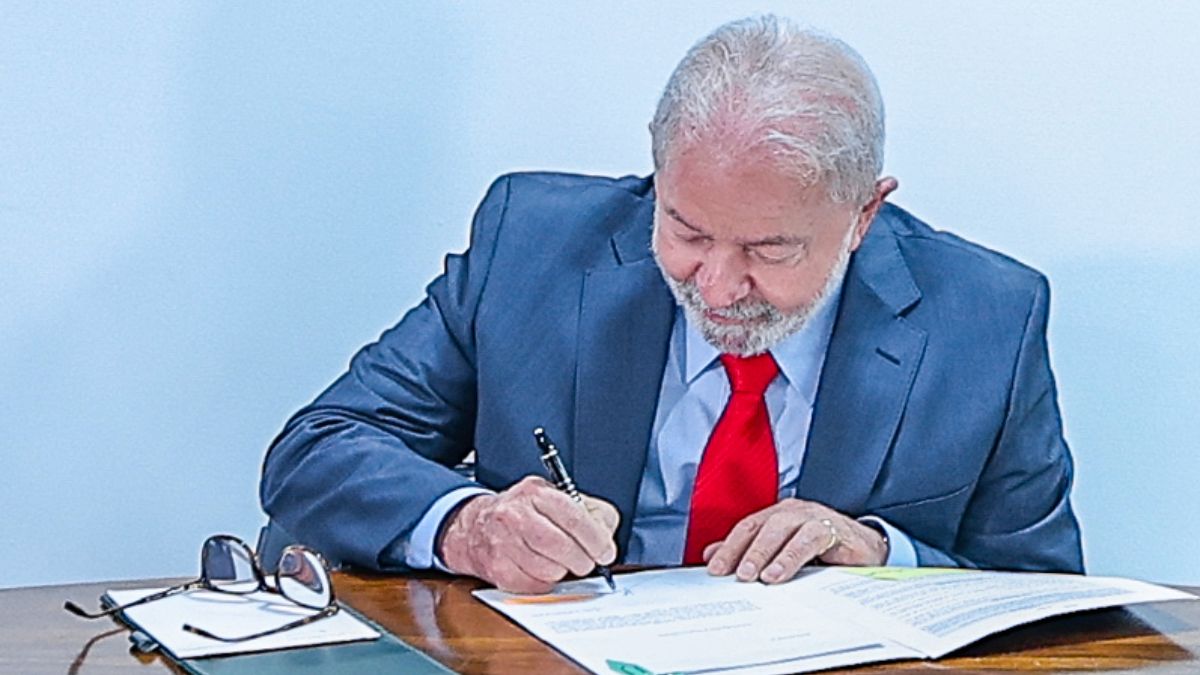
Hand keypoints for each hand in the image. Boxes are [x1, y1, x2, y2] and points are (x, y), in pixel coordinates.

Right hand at [437, 476, 619, 592]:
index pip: (574, 517)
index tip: (605, 552)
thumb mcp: (555, 498)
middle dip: (582, 560)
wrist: (475, 527)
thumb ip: (588, 512)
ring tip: (557, 562)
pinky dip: (544, 582)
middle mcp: (515, 514)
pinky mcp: (497, 568)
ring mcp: (503, 542)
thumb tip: (606, 535)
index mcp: (535, 492)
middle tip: (586, 563)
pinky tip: (540, 569)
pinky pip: (534, 585)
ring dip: (561, 571)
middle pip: (562, 547)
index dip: (596, 540)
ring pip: (549, 569)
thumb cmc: (523, 514)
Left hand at [703, 499, 887, 583]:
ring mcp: (812, 516)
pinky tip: (779, 573)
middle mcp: (792, 511)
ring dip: (763, 552)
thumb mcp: (785, 552)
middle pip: (759, 526)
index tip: (714, 569)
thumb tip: (713, 555)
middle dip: (740, 550)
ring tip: (752, 576)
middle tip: (729, 573)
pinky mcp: (832, 528)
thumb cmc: (826, 550)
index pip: (747, 527)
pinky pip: (808, 539)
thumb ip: (753, 551)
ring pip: (781, 528)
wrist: (868, 549)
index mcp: (778, 515)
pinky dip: (791, 557)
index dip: (728, 547)